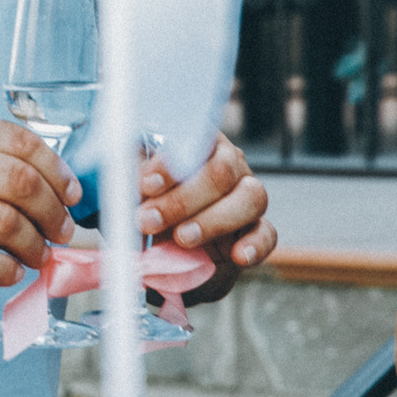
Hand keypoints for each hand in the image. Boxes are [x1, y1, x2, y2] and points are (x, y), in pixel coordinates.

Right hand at [0, 114, 81, 286]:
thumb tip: (52, 188)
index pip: (22, 143)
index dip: (58, 171)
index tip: (71, 194)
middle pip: (22, 183)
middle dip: (53, 213)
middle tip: (60, 232)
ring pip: (7, 224)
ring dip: (34, 247)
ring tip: (37, 255)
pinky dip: (5, 271)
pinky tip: (8, 271)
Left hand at [138, 134, 273, 302]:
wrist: (157, 250)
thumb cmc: (143, 205)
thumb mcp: (129, 190)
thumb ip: (132, 181)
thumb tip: (133, 181)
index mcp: (196, 143)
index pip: (193, 140)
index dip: (171, 163)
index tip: (146, 185)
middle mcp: (227, 163)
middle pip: (221, 171)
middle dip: (181, 199)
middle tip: (149, 220)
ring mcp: (246, 195)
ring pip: (250, 197)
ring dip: (213, 220)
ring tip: (182, 239)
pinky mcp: (255, 230)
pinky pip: (267, 233)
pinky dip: (255, 245)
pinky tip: (237, 255)